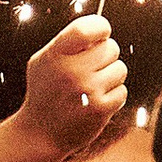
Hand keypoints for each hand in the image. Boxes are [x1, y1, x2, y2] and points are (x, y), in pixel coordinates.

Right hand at [19, 14, 127, 158]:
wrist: (40, 134)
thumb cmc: (45, 92)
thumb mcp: (44, 61)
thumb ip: (68, 42)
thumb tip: (101, 30)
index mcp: (55, 54)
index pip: (87, 28)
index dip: (100, 27)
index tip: (102, 33)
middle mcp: (71, 71)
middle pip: (111, 47)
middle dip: (105, 56)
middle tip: (91, 68)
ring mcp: (87, 90)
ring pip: (120, 69)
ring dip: (111, 76)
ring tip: (92, 86)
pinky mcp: (100, 109)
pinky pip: (122, 91)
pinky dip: (113, 96)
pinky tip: (96, 102)